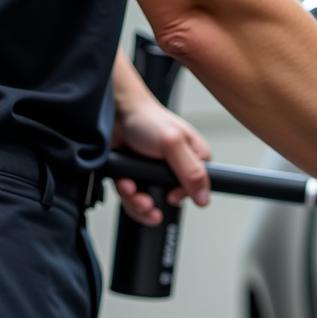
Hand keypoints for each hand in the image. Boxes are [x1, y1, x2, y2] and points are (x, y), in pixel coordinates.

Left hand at [112, 99, 211, 225]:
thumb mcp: (173, 143)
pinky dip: (126, 194)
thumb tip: (204, 198)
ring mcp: (153, 172)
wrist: (112, 112)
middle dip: (154, 205)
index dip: (182, 196)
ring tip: (131, 192)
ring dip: (137, 202)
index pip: (196, 188)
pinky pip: (132, 196)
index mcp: (193, 157)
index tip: (170, 195)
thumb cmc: (145, 119)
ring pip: (149, 201)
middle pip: (170, 199)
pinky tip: (124, 183)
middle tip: (145, 203)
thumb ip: (191, 172)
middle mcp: (175, 166)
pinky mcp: (135, 175)